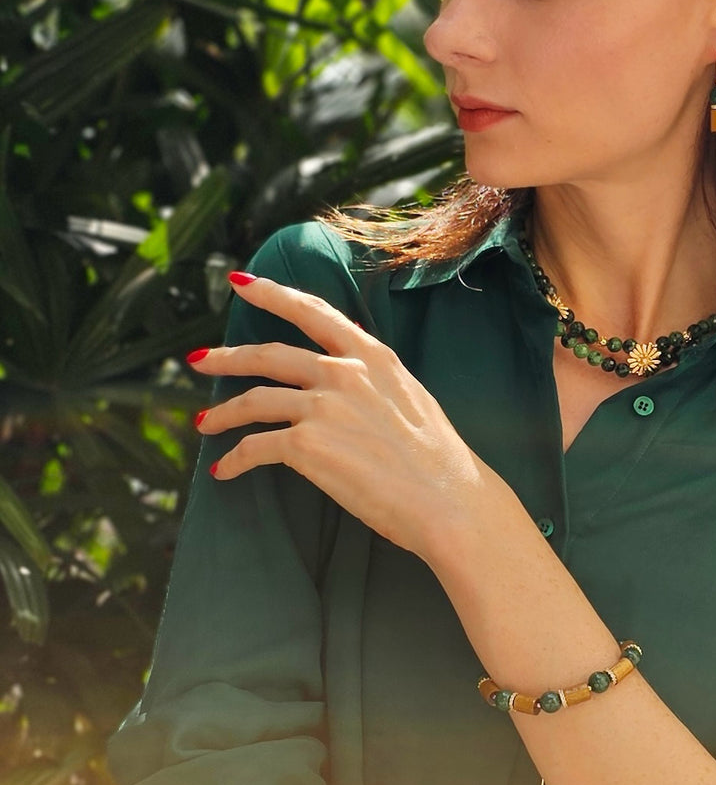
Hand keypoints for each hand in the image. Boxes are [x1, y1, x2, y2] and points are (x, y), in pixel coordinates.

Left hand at [187, 271, 494, 566]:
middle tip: (199, 360)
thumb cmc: (438, 461)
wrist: (447, 501)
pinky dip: (234, 460)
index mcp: (372, 356)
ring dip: (221, 413)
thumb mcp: (410, 398)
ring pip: (253, 400)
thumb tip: (348, 376)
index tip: (242, 283)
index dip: (272, 294)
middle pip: (268, 354)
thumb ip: (374, 380)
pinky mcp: (306, 447)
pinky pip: (255, 448)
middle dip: (226, 356)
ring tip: (203, 424)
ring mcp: (323, 407)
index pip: (312, 312)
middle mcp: (344, 373)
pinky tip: (224, 472)